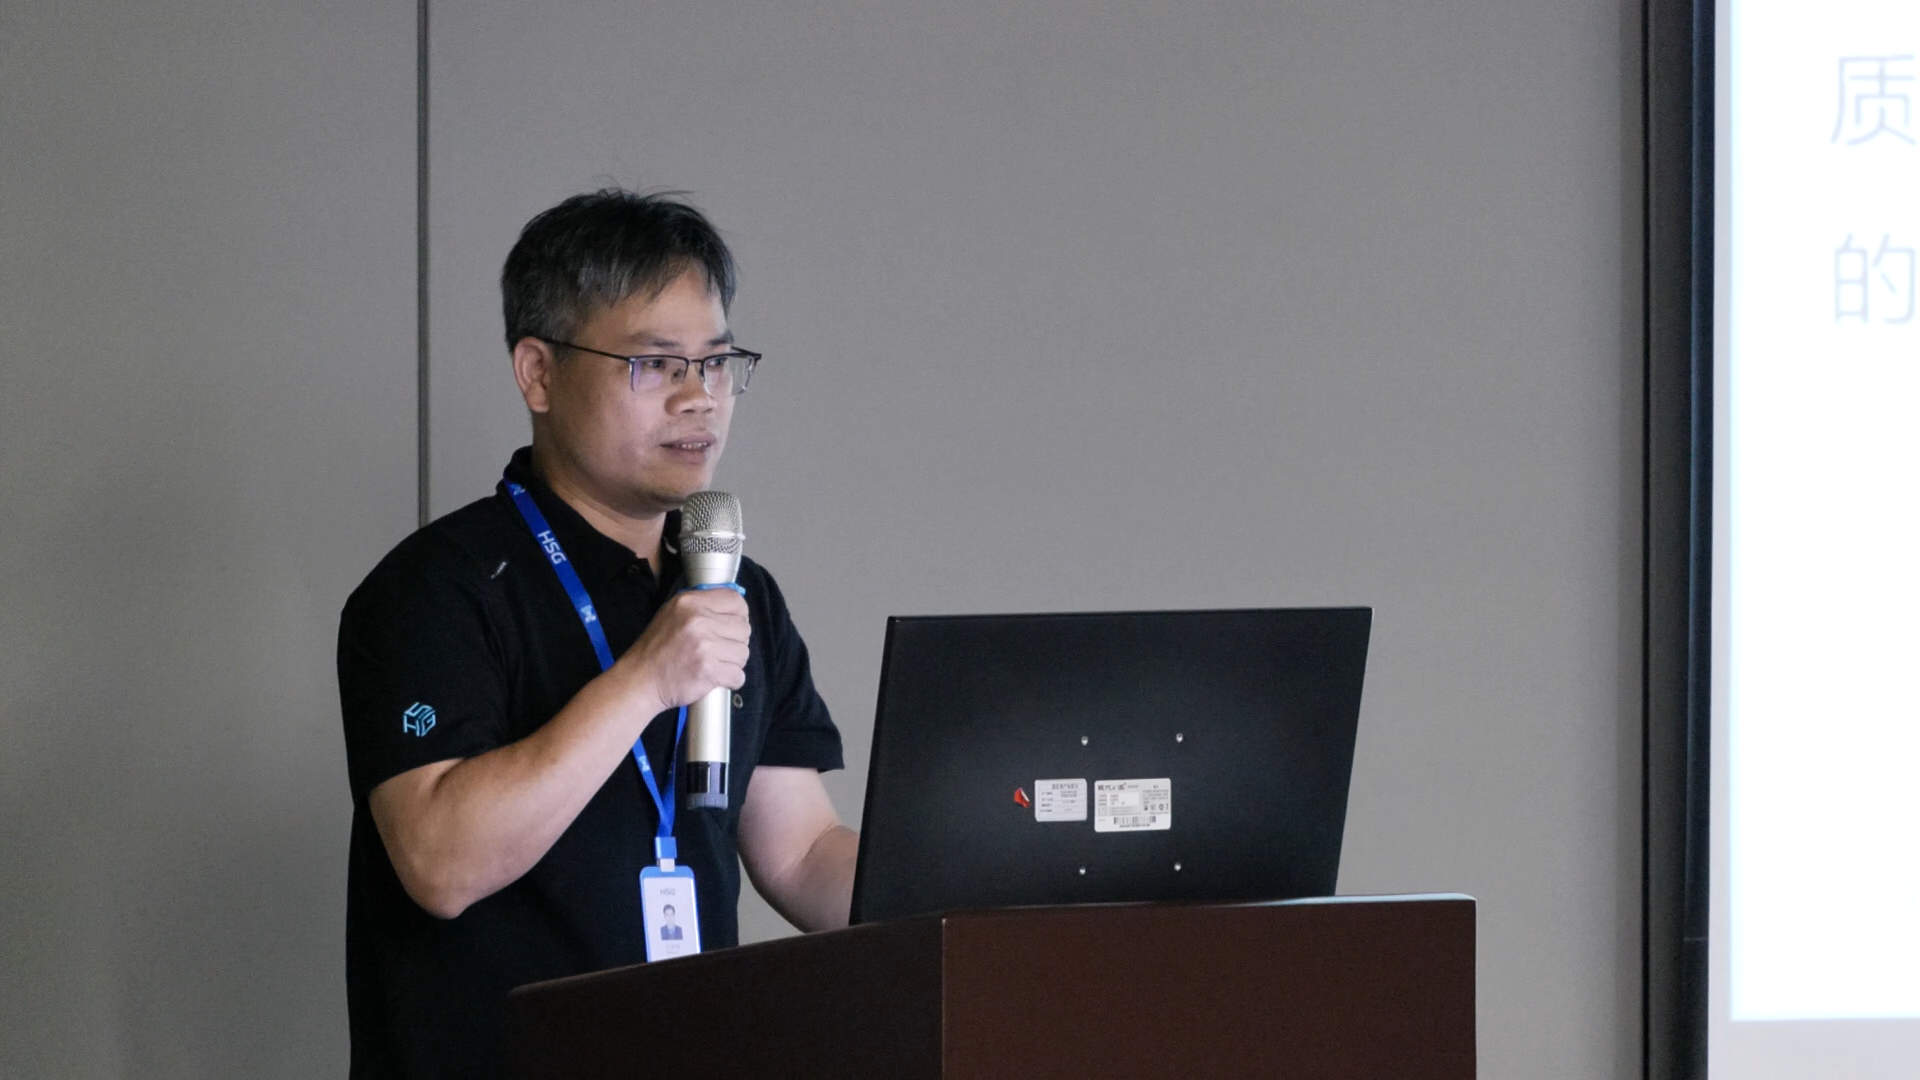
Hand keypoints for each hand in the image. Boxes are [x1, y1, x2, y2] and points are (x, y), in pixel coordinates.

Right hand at [622, 588, 750, 713]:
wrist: (641, 680)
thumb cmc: (657, 649)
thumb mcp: (672, 613)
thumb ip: (700, 606)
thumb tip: (732, 608)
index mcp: (690, 602)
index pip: (735, 601)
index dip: (739, 615)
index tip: (733, 626)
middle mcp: (699, 620)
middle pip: (743, 628)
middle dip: (735, 641)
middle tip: (719, 650)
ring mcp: (704, 646)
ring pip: (743, 652)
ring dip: (733, 662)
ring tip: (715, 664)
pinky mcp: (708, 670)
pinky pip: (738, 674)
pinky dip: (731, 679)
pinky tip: (717, 678)